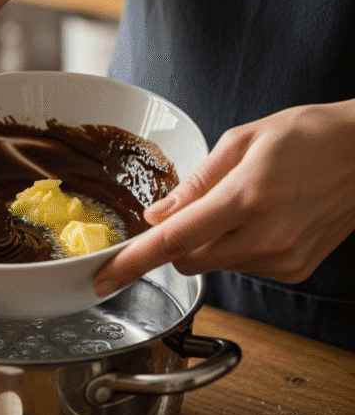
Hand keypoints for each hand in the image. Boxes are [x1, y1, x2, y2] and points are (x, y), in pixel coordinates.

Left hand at [93, 99, 354, 295]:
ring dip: (210, 243)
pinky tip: (265, 219)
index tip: (102, 278)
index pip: (172, 241)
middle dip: (174, 243)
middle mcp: (265, 236)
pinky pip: (244, 266)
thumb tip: (156, 216)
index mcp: (246, 198)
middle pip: (186, 261)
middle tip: (191, 210)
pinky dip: (238, 248)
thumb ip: (195, 184)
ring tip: (246, 203)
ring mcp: (283, 258)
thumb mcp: (243, 141)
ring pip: (214, 265)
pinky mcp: (295, 270)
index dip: (131, 263)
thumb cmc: (311, 135)